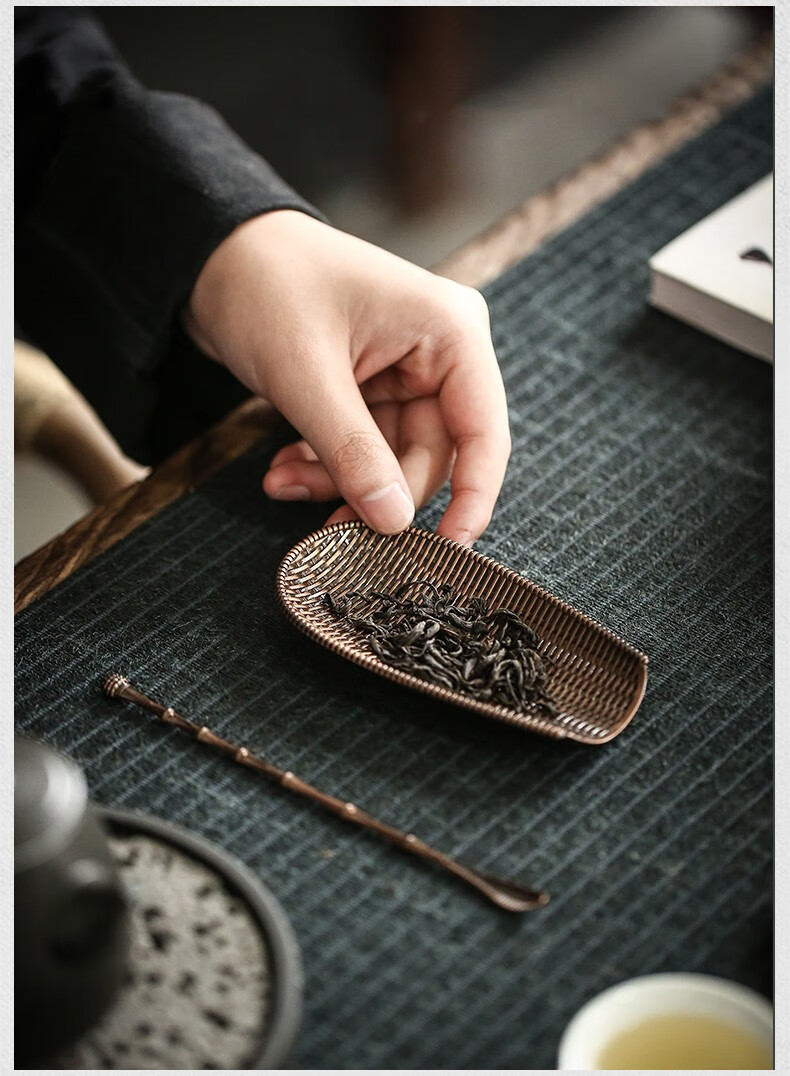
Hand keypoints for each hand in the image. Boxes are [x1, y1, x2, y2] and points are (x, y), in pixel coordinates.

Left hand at [185, 210, 509, 544]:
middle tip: (326, 528)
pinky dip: (326, 465)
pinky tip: (284, 468)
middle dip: (373, 491)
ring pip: (391, 459)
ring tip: (281, 482)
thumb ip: (354, 454)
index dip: (473, 498)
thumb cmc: (265, 286)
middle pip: (431, 455)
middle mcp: (438, 352)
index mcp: (449, 332)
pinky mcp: (373, 386)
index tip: (449, 551)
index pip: (482, 432)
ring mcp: (405, 370)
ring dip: (337, 481)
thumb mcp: (307, 377)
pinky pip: (364, 448)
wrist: (211, 253)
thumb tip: (394, 521)